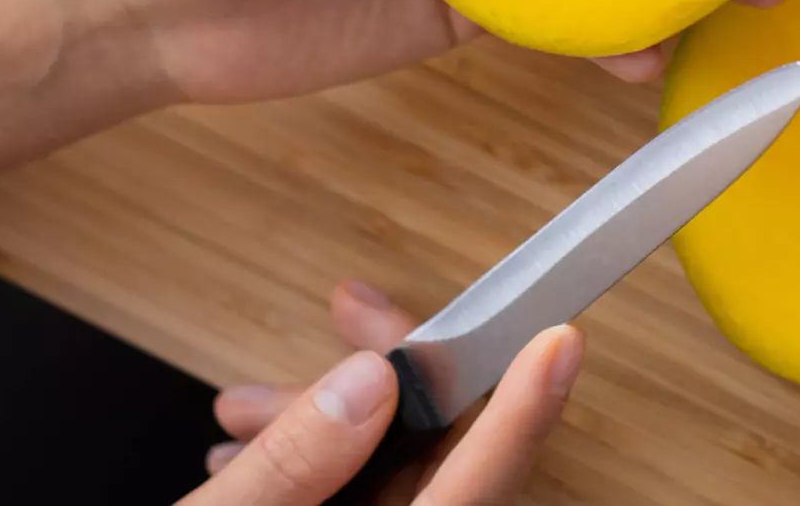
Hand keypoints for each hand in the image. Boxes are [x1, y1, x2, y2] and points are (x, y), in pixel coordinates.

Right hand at [180, 281, 582, 505]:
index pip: (480, 485)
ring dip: (332, 414)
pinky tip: (253, 446)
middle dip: (391, 372)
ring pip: (395, 468)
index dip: (525, 411)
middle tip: (349, 311)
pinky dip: (319, 455)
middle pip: (442, 454)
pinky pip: (365, 494)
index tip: (557, 344)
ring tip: (243, 407)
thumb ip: (293, 464)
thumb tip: (366, 385)